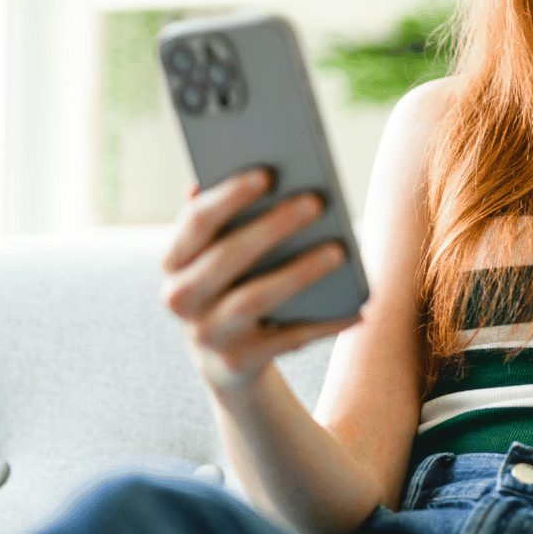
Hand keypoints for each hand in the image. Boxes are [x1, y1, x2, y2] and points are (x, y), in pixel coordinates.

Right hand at [161, 168, 361, 392]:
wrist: (225, 357)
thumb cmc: (231, 282)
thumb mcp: (219, 252)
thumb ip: (229, 216)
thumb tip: (260, 171)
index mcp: (174, 260)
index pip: (196, 221)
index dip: (229, 197)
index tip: (267, 174)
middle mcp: (180, 298)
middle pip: (226, 258)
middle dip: (271, 228)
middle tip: (315, 202)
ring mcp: (207, 334)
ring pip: (254, 299)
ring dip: (299, 273)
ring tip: (339, 251)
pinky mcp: (239, 362)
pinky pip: (289, 339)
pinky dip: (325, 324)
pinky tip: (358, 308)